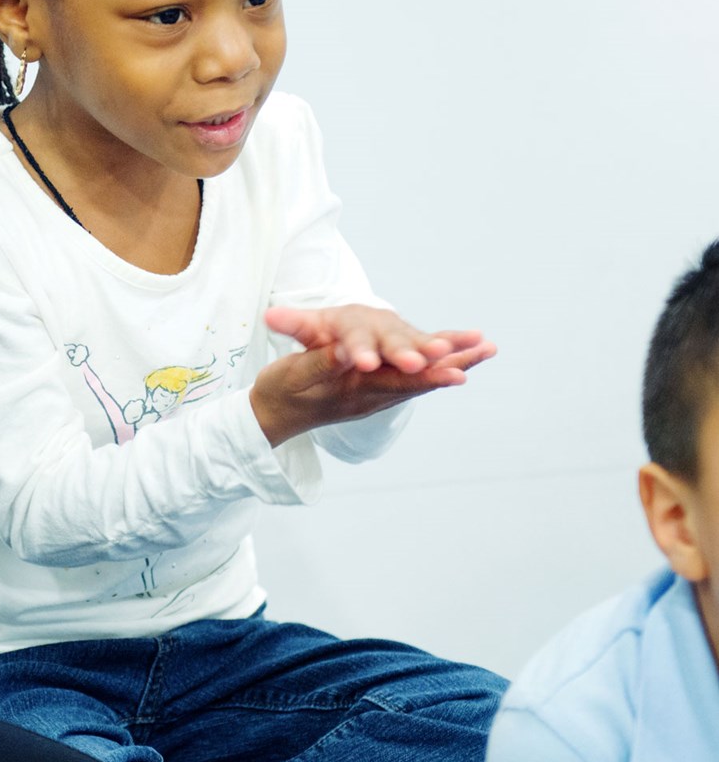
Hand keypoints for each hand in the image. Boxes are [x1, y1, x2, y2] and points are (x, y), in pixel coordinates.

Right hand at [250, 304, 495, 445]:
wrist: (275, 414)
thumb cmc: (280, 392)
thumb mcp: (292, 376)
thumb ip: (319, 363)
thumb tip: (344, 352)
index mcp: (352, 390)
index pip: (390, 381)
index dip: (419, 371)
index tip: (447, 365)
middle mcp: (371, 393)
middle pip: (416, 379)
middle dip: (448, 364)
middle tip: (480, 350)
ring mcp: (376, 391)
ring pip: (421, 377)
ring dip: (455, 362)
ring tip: (487, 347)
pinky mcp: (377, 385)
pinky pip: (414, 375)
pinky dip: (440, 364)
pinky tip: (464, 356)